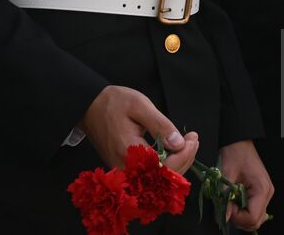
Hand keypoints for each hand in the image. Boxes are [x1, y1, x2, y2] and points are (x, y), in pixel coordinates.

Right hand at [79, 86, 199, 174]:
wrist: (89, 107)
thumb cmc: (113, 103)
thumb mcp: (139, 105)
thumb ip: (160, 125)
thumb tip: (178, 144)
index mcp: (129, 152)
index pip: (164, 167)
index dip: (184, 156)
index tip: (192, 139)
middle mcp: (125, 169)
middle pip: (163, 178)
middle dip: (184, 159)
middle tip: (193, 139)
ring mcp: (124, 172)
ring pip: (158, 180)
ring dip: (177, 163)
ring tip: (188, 143)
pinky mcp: (125, 171)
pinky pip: (150, 176)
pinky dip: (166, 166)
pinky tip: (175, 151)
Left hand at [218, 140, 272, 231]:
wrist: (239, 142)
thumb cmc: (235, 154)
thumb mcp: (227, 175)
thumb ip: (225, 198)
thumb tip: (223, 216)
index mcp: (261, 189)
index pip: (253, 217)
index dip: (237, 217)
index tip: (226, 208)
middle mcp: (267, 193)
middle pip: (256, 221)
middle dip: (239, 219)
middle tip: (227, 207)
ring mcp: (265, 193)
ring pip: (256, 218)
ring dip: (242, 216)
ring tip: (230, 204)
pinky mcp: (260, 192)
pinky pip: (255, 209)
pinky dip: (244, 211)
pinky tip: (235, 203)